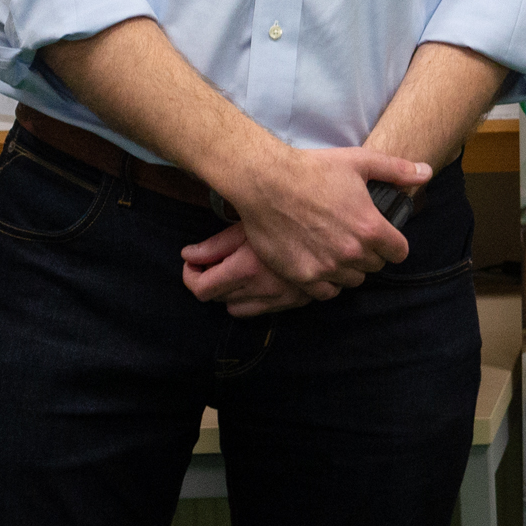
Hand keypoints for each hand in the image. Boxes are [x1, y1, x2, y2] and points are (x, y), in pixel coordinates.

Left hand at [177, 220, 313, 316]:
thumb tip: (187, 256)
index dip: (190, 277)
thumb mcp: (247, 225)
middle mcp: (263, 289)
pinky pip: (262, 310)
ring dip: (231, 293)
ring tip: (237, 271)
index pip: (202, 289)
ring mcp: (282, 298)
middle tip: (216, 261)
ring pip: (237, 309)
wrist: (337, 223)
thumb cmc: (288, 215)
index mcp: (247, 268)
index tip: (193, 264)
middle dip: (211, 280)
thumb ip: (214, 245)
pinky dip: (253, 299)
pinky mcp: (298, 300)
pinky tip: (260, 278)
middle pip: (218, 299)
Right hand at [189, 143, 427, 305]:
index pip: (399, 252)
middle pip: (374, 266)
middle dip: (370, 254)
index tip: (384, 238)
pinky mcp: (301, 276)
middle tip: (357, 240)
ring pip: (351, 280)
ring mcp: (325, 267)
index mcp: (370, 228)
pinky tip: (322, 266)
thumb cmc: (314, 169)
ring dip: (349, 269)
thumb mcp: (361, 162)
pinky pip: (325, 293)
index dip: (394, 244)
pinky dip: (327, 283)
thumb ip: (397, 170)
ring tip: (338, 252)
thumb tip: (426, 173)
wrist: (267, 182)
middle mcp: (351, 253)